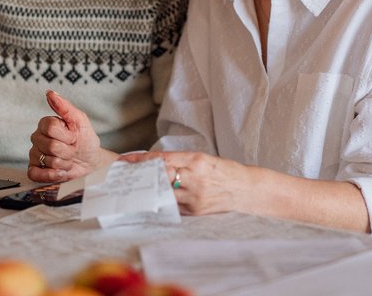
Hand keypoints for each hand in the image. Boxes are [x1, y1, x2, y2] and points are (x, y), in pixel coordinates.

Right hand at [27, 90, 111, 182]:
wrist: (90, 161)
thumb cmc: (85, 140)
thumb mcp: (80, 120)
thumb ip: (64, 106)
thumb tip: (50, 93)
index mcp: (46, 124)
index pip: (50, 127)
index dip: (66, 135)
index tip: (74, 136)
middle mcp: (37, 138)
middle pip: (50, 146)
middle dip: (67, 151)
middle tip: (72, 149)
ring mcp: (35, 154)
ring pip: (47, 160)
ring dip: (64, 163)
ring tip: (68, 160)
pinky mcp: (35, 170)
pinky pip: (35, 174)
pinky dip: (51, 175)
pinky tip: (61, 171)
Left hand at [119, 150, 250, 215]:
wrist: (246, 190)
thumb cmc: (224, 171)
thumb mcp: (203, 159)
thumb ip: (180, 161)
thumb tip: (154, 163)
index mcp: (196, 161)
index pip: (161, 160)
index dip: (141, 160)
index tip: (126, 160)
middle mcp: (195, 179)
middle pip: (159, 177)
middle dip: (141, 176)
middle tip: (125, 175)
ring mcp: (195, 197)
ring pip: (163, 193)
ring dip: (149, 190)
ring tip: (135, 187)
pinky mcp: (196, 211)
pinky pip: (173, 205)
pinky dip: (163, 201)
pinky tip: (153, 199)